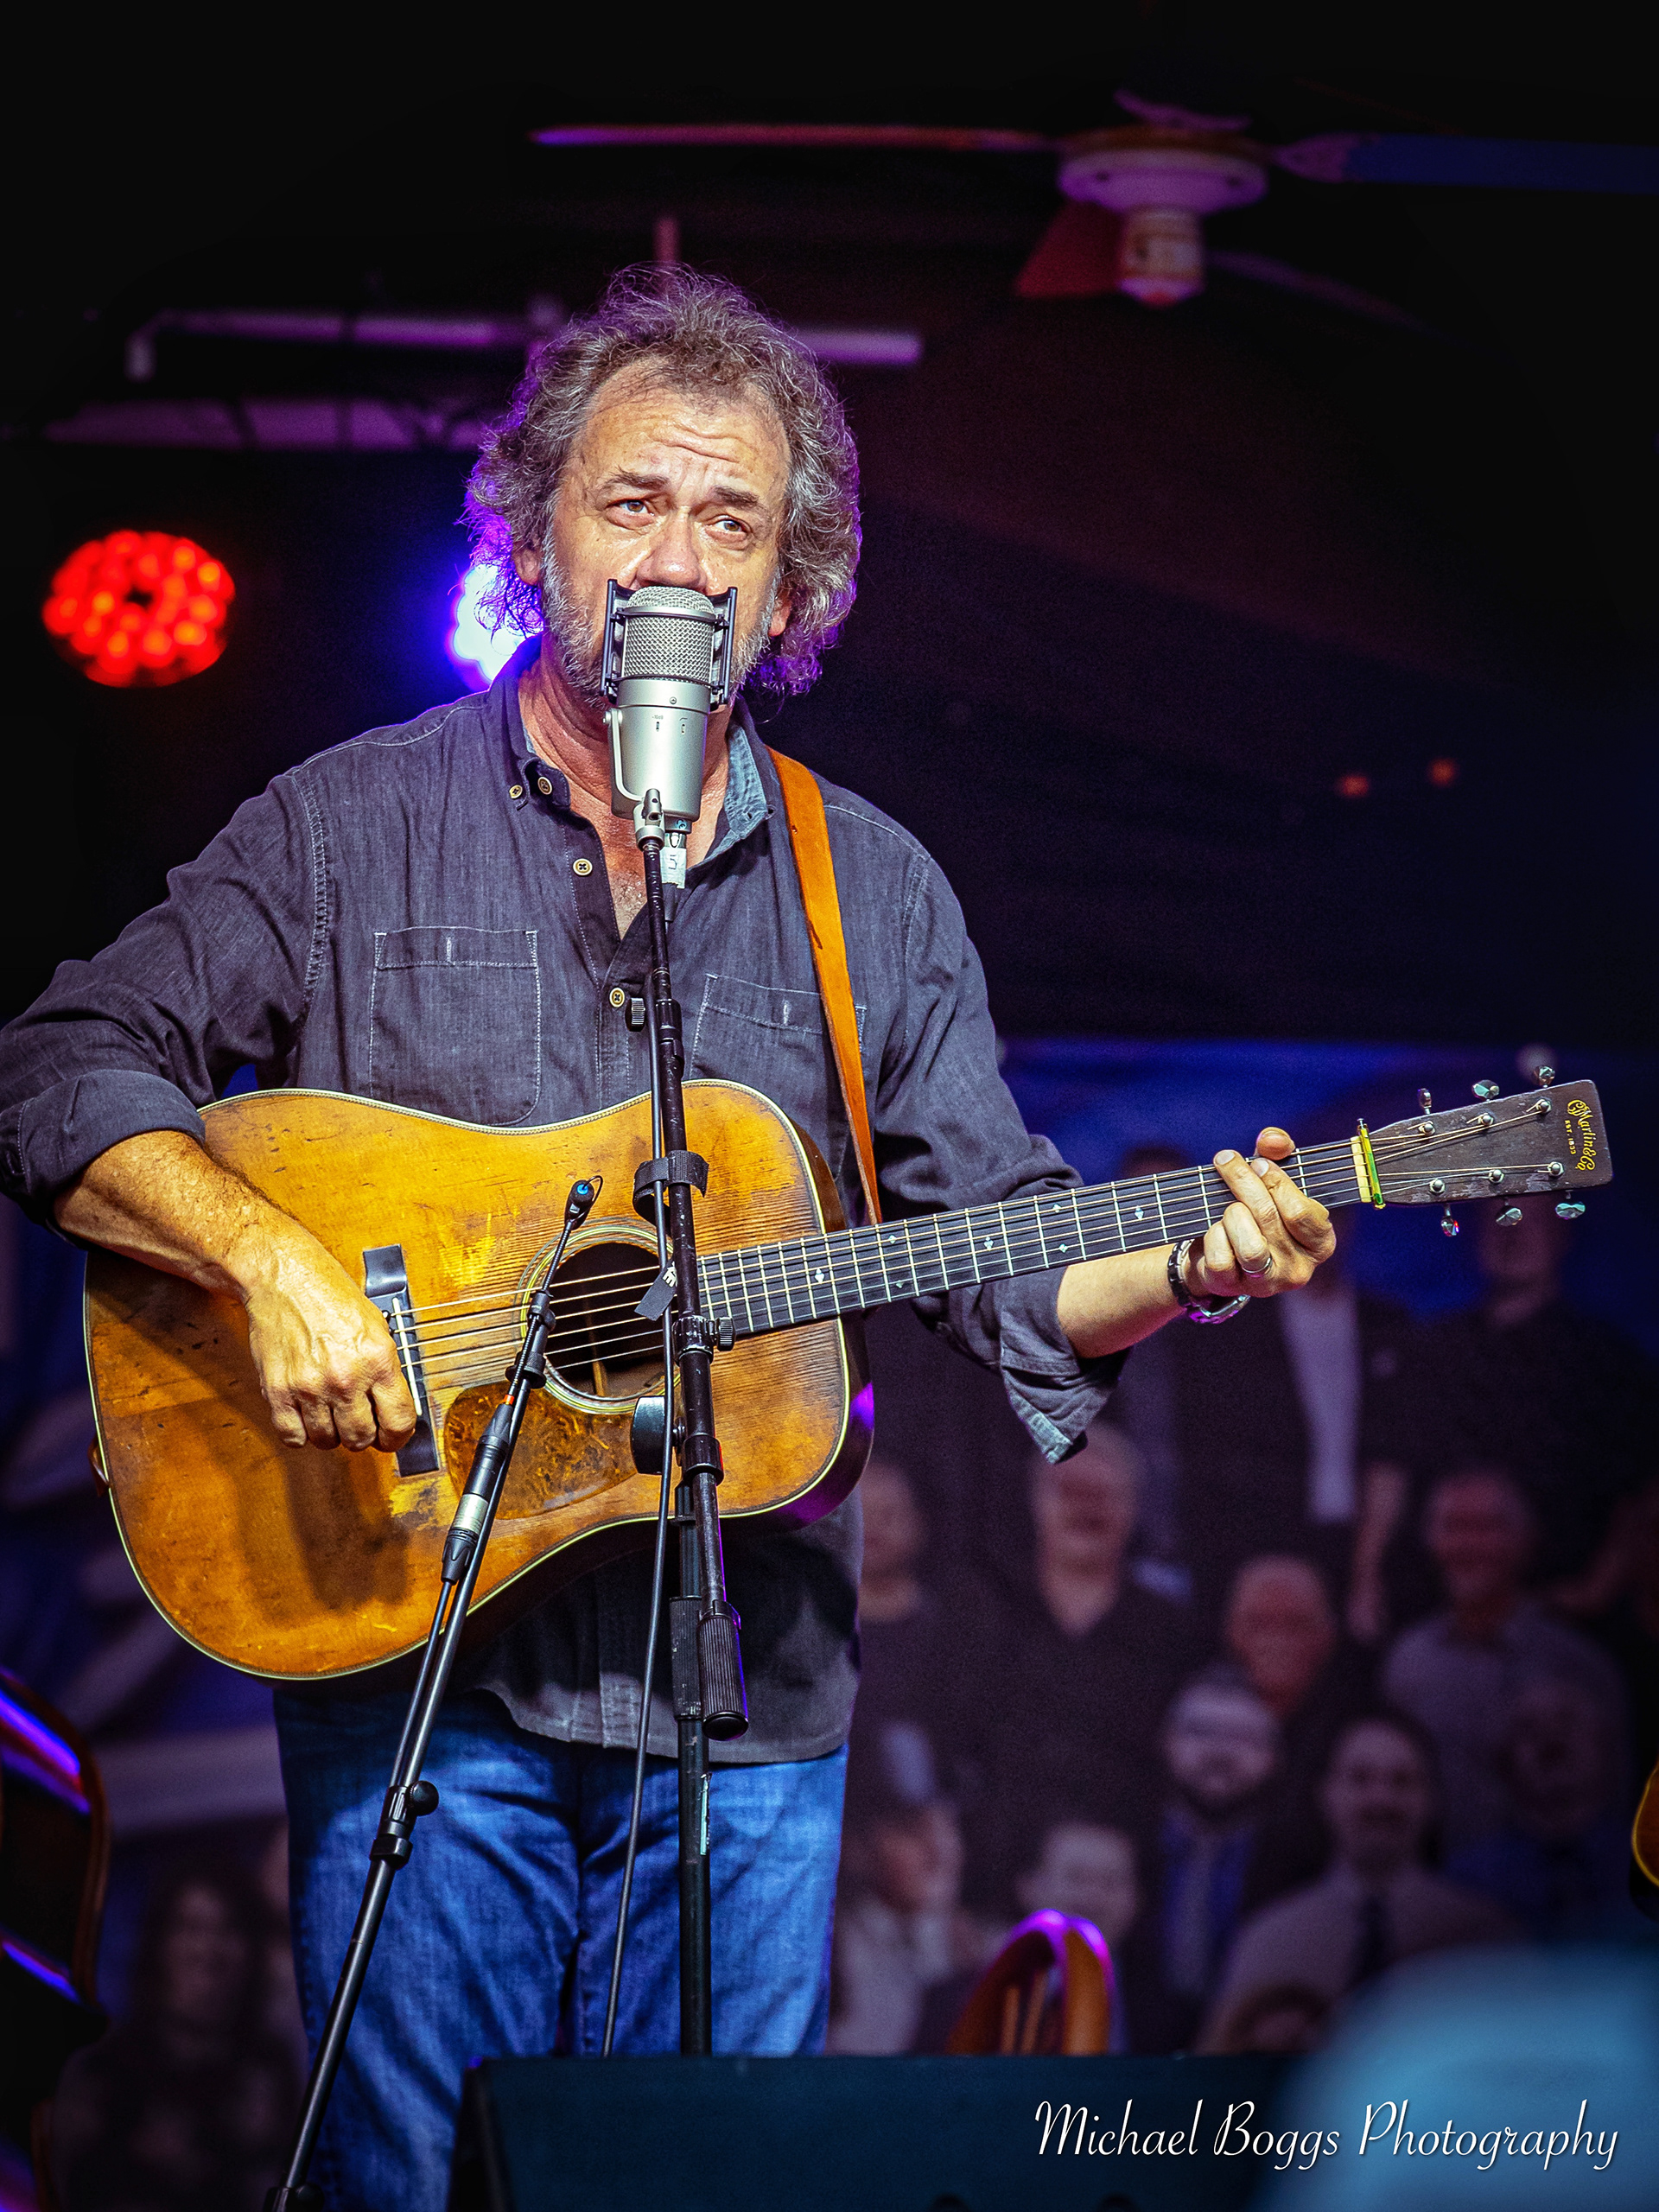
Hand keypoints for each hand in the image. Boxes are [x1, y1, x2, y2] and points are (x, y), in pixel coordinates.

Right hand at [56, 1128, 418, 1453]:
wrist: (284, 1276)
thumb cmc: (330, 1294)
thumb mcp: (377, 1324)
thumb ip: (387, 1368)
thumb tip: (396, 1405)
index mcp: (378, 1358)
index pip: (399, 1422)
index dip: (399, 1436)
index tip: (394, 1435)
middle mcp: (345, 1377)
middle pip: (362, 1439)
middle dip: (366, 1436)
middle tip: (362, 1424)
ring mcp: (309, 1387)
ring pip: (328, 1442)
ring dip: (332, 1435)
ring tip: (333, 1416)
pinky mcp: (278, 1391)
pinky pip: (293, 1436)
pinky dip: (301, 1434)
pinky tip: (307, 1417)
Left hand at [1185, 1128, 1334, 1301]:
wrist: (1219, 1249)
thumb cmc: (1255, 1211)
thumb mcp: (1271, 1179)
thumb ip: (1278, 1153)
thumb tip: (1272, 1138)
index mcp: (1320, 1243)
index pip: (1301, 1212)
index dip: (1276, 1182)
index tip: (1256, 1161)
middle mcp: (1299, 1269)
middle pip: (1269, 1218)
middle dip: (1243, 1182)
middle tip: (1226, 1161)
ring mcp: (1267, 1284)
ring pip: (1249, 1246)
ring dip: (1231, 1214)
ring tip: (1226, 1205)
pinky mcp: (1234, 1288)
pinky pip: (1221, 1259)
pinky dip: (1212, 1237)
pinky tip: (1213, 1228)